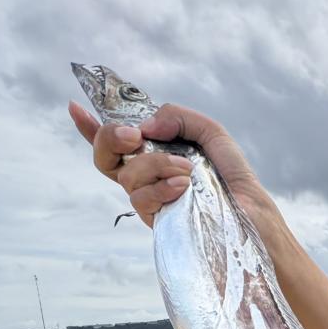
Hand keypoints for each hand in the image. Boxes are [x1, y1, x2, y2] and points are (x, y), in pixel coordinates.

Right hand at [68, 100, 268, 228]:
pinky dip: (160, 187)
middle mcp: (147, 178)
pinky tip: (183, 187)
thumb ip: (177, 117)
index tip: (74, 106)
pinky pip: (140, 199)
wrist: (253, 214)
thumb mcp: (210, 133)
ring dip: (154, 164)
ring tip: (187, 170)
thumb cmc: (234, 178)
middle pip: (105, 158)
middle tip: (134, 136)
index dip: (89, 127)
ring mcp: (150, 201)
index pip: (116, 143)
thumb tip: (145, 127)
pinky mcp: (157, 222)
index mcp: (156, 154)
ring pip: (126, 176)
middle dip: (109, 138)